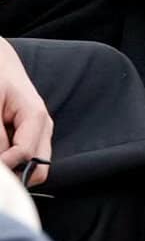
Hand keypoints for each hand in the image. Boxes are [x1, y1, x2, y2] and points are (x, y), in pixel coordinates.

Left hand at [0, 38, 51, 184]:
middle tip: (0, 171)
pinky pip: (27, 161)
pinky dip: (14, 163)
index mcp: (36, 117)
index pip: (26, 155)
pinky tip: (2, 152)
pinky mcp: (33, 137)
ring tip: (1, 159)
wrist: (2, 64)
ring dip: (15, 170)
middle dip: (16, 176)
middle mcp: (45, 127)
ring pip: (34, 169)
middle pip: (39, 170)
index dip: (5, 167)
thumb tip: (1, 163)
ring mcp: (41, 133)